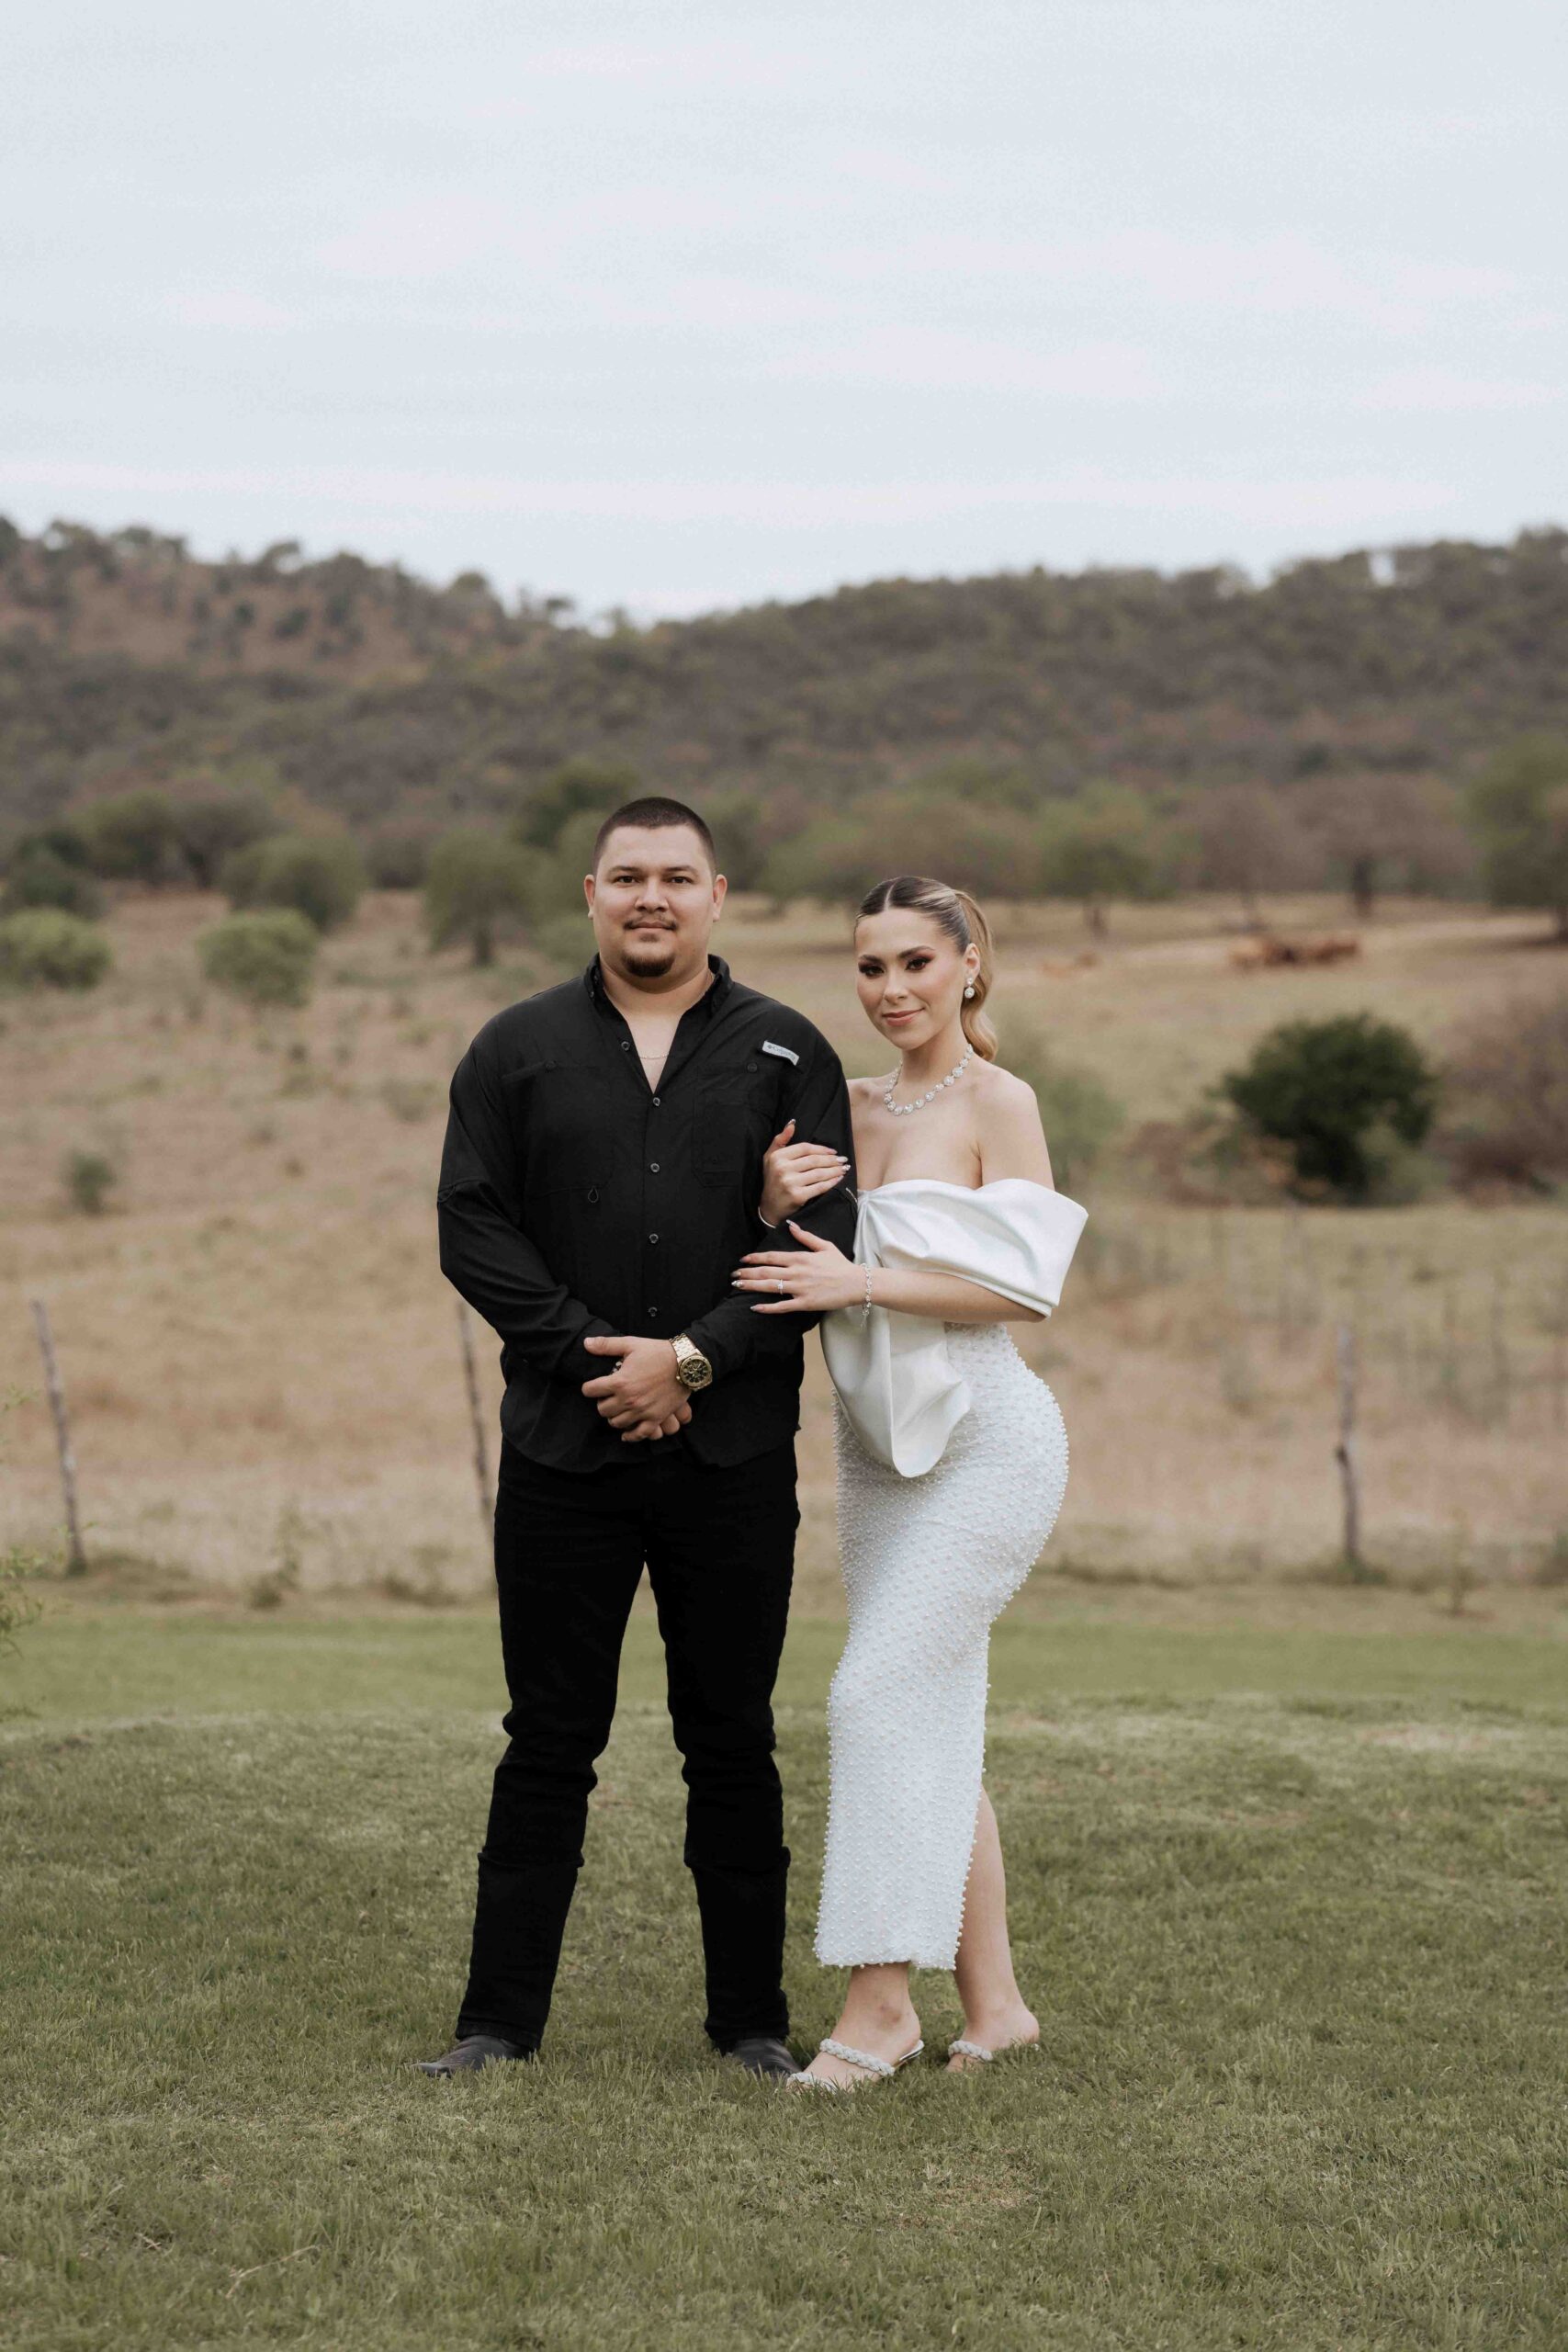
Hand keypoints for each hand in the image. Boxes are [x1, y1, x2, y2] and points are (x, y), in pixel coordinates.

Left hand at [582, 1335, 692, 1441]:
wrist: (685, 1362)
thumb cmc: (658, 1352)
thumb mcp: (631, 1344)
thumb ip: (607, 1345)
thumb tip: (586, 1343)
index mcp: (620, 1382)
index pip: (591, 1390)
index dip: (589, 1388)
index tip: (592, 1387)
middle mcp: (629, 1399)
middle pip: (602, 1410)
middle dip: (602, 1402)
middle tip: (607, 1397)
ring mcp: (642, 1411)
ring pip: (617, 1423)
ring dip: (614, 1416)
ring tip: (618, 1409)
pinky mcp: (656, 1418)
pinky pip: (639, 1433)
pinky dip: (630, 1436)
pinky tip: (625, 1434)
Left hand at [732, 1222, 862, 1313]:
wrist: (856, 1283)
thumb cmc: (840, 1265)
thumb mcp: (824, 1246)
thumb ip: (806, 1237)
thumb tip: (791, 1226)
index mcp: (800, 1257)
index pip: (772, 1257)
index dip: (755, 1258)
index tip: (743, 1260)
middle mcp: (797, 1272)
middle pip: (766, 1272)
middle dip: (747, 1273)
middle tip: (733, 1275)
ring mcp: (800, 1288)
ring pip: (770, 1287)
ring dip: (751, 1286)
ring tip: (737, 1286)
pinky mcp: (805, 1303)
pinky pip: (782, 1306)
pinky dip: (767, 1307)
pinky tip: (755, 1308)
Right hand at [758, 1119, 849, 1227]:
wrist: (769, 1208)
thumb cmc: (772, 1180)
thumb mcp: (770, 1158)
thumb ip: (780, 1140)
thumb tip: (792, 1123)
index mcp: (777, 1157)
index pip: (804, 1148)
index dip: (821, 1148)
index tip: (833, 1151)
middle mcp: (783, 1168)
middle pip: (814, 1160)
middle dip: (831, 1160)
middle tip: (843, 1160)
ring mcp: (790, 1182)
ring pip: (819, 1173)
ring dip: (835, 1170)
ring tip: (844, 1168)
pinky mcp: (798, 1196)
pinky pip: (819, 1187)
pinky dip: (831, 1182)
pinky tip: (838, 1179)